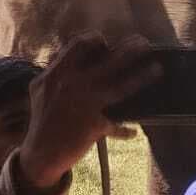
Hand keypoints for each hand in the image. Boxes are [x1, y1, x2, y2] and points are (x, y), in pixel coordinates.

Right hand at [18, 34, 158, 188]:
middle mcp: (73, 84)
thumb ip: (54, 72)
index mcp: (58, 73)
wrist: (39, 155)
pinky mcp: (94, 125)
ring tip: (156, 69)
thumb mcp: (40, 90)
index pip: (80, 45)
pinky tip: (132, 132)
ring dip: (141, 77)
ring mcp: (86, 104)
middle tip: (143, 43)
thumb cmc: (42, 121)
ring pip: (120, 86)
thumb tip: (64, 54)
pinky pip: (117, 125)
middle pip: (108, 60)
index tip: (105, 41)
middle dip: (129, 49)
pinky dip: (125, 131)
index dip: (94, 39)